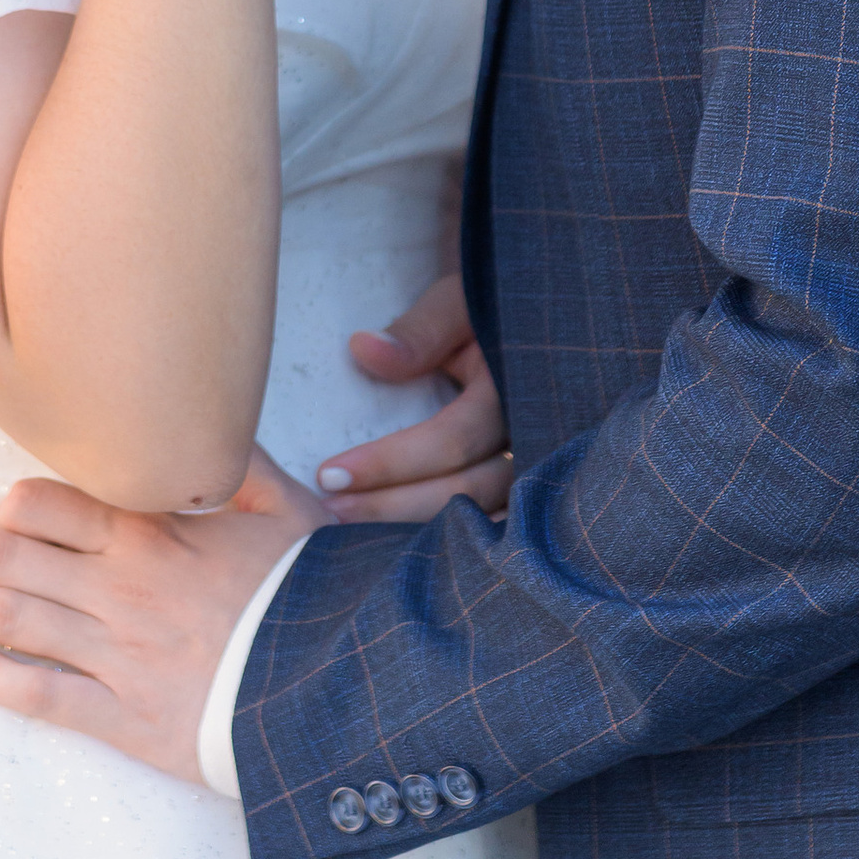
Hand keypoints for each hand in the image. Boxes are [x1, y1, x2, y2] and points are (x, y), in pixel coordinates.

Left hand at [0, 451, 330, 784]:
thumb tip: (205, 414)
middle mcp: (122, 589)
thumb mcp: (288, 510)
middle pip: (14, 561)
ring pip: (15, 621)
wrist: (342, 688)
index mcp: (154, 535)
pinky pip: (46, 696)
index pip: (56, 506)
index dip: (10, 506)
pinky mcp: (127, 718)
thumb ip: (236, 461)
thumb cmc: (316, 593)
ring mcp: (119, 655)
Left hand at [316, 273, 510, 522]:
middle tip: (329, 516)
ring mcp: (530, 470)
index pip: (451, 440)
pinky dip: (446, 543)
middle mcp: (530, 439)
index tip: (328, 474)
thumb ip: (420, 330)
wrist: (527, 322)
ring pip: (478, 521)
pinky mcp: (521, 490)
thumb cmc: (485, 311)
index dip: (389, 462)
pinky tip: (400, 555)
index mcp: (512, 392)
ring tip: (353, 544)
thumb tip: (364, 351)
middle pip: (464, 493)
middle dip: (393, 510)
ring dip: (414, 535)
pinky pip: (487, 528)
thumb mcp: (456, 304)